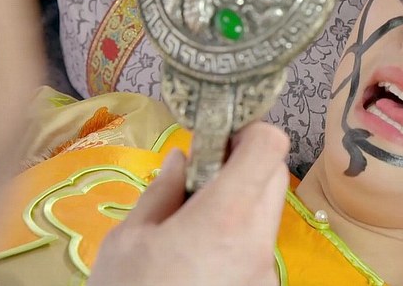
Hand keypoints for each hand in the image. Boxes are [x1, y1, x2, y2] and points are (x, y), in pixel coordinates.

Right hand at [87, 122, 289, 285]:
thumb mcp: (127, 242)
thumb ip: (162, 192)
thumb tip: (182, 158)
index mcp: (227, 218)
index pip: (271, 146)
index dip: (249, 131)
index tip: (218, 139)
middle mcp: (260, 243)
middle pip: (275, 177)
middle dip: (245, 164)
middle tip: (202, 176)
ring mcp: (268, 272)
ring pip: (268, 213)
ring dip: (241, 203)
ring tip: (193, 223)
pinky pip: (259, 247)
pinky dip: (238, 237)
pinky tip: (200, 257)